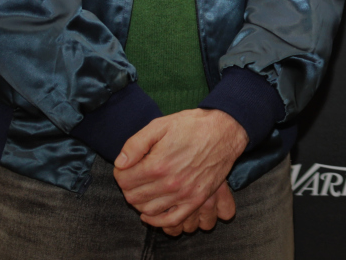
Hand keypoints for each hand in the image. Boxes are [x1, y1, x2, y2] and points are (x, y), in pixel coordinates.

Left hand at [114, 109, 248, 231]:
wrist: (225, 130)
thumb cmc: (192, 125)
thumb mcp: (160, 125)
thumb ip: (135, 143)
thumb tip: (120, 163)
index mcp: (157, 164)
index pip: (123, 180)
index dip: (121, 173)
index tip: (126, 167)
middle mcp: (170, 183)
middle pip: (133, 197)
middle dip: (128, 187)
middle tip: (135, 177)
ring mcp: (184, 193)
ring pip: (148, 210)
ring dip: (140, 202)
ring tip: (143, 190)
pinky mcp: (197, 199)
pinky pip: (172, 220)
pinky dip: (157, 221)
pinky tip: (150, 214)